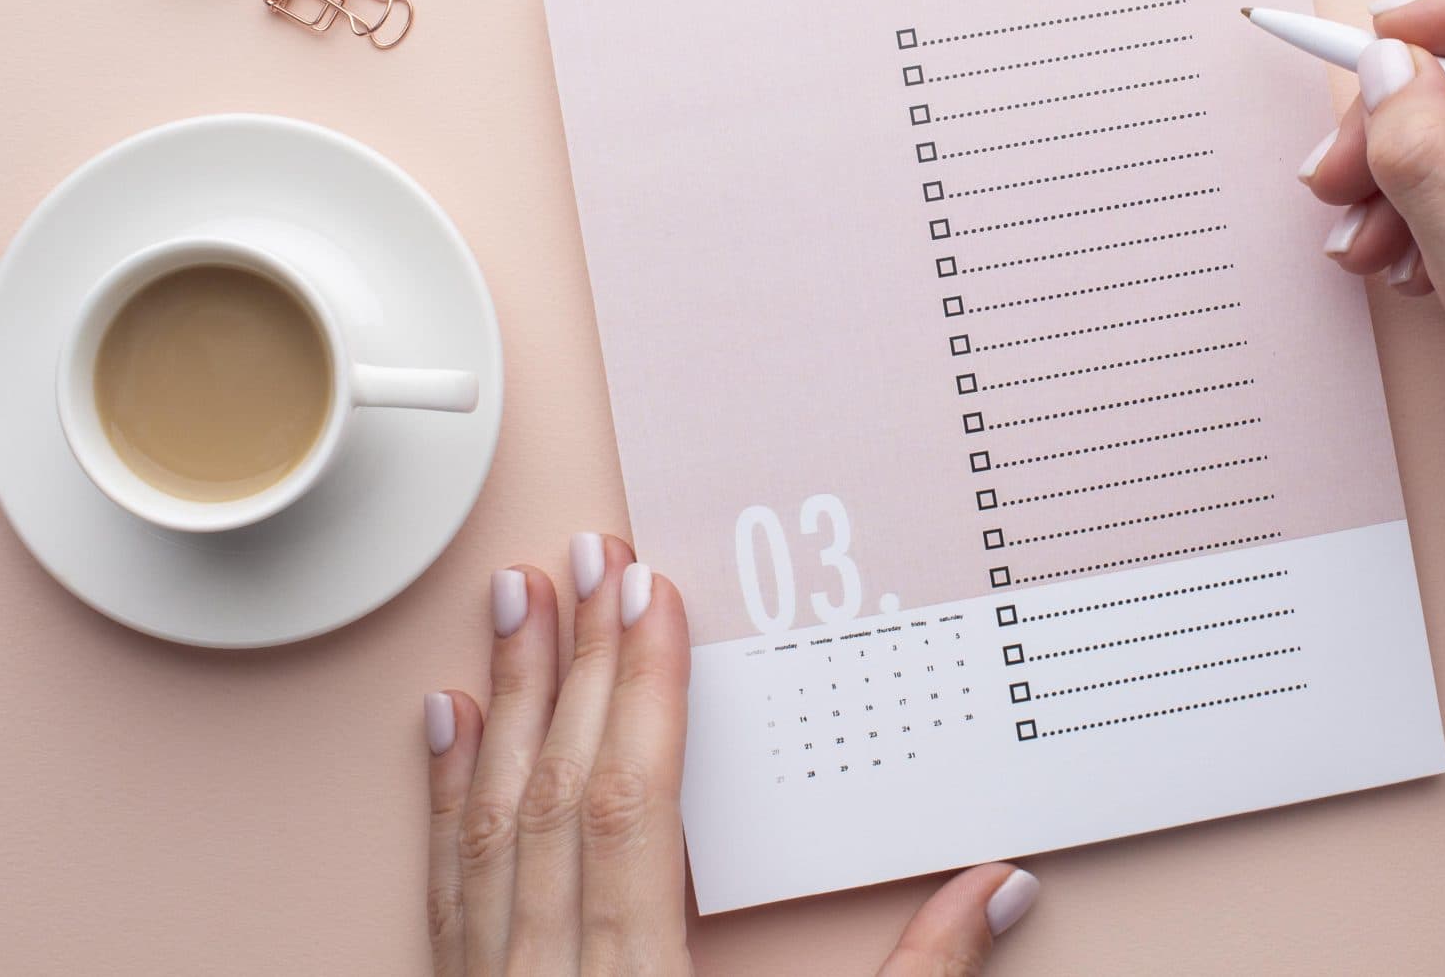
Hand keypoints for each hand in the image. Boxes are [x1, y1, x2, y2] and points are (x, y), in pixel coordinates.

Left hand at [422, 535, 1039, 975]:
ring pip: (486, 825)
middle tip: (585, 557)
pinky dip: (444, 794)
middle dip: (574, 666)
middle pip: (554, 796)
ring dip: (504, 703)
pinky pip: (444, 886)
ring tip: (513, 602)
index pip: (631, 814)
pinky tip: (446, 722)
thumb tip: (1000, 887)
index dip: (642, 695)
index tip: (652, 598)